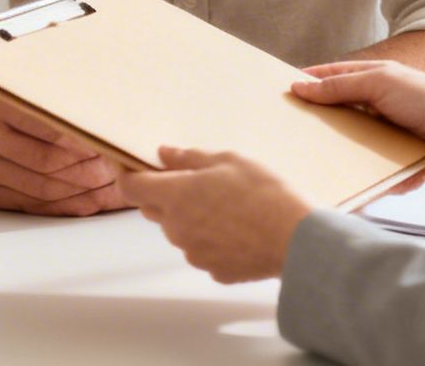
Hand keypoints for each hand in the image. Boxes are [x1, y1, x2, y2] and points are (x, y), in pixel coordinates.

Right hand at [0, 97, 126, 215]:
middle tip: (122, 169)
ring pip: (45, 189)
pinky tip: (94, 200)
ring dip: (86, 191)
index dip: (84, 140)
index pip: (49, 129)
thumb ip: (56, 105)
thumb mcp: (23, 95)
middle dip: (91, 170)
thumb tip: (110, 119)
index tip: (113, 143)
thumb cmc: (7, 109)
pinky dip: (69, 206)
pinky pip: (36, 206)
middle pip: (49, 163)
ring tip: (115, 186)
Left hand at [119, 147, 307, 283]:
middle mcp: (177, 227)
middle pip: (154, 209)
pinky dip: (213, 240)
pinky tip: (239, 230)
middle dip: (166, 195)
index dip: (127, 175)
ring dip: (192, 218)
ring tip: (228, 206)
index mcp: (175, 195)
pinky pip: (203, 251)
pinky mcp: (213, 270)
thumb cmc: (264, 194)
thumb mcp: (229, 161)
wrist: (296, 240)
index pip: (130, 187)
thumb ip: (189, 158)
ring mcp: (193, 253)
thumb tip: (163, 154)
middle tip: (196, 181)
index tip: (133, 166)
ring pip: (180, 231)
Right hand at [293, 60, 424, 187]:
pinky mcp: (397, 164)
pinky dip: (368, 176)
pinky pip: (373, 172)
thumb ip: (339, 86)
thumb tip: (299, 86)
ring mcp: (387, 137)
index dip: (308, 83)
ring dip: (342, 156)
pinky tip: (354, 184)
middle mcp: (378, 108)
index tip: (281, 91)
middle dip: (319, 125)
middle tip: (289, 133)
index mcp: (373, 80)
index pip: (332, 78)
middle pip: (338, 116)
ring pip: (352, 148)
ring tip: (315, 165)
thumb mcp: (379, 82)